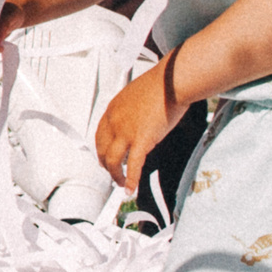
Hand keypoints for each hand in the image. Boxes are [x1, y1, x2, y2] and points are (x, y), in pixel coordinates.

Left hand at [95, 57, 184, 192]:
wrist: (171, 82)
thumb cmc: (161, 85)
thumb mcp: (136, 97)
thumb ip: (131, 112)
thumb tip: (136, 124)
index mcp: (112, 110)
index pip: (100, 135)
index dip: (101, 149)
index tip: (104, 157)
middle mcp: (115, 122)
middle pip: (102, 150)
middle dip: (106, 165)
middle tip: (111, 173)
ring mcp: (126, 132)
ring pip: (112, 161)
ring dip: (115, 175)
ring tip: (120, 183)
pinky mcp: (141, 140)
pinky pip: (132, 165)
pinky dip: (130, 180)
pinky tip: (130, 189)